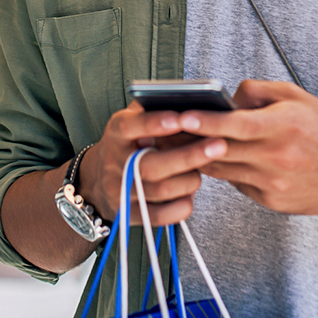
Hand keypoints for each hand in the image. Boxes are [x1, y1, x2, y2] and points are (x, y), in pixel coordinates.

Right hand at [79, 101, 225, 226]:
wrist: (98, 180)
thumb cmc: (129, 143)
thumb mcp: (133, 120)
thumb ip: (155, 109)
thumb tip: (192, 101)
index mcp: (116, 133)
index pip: (130, 127)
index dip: (154, 123)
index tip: (180, 118)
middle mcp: (115, 163)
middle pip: (151, 165)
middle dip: (188, 156)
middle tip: (219, 145)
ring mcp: (120, 192)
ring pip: (161, 190)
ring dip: (190, 180)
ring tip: (202, 170)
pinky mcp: (129, 215)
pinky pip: (161, 216)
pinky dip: (182, 205)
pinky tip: (190, 193)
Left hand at [177, 80, 317, 215]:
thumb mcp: (295, 97)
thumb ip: (257, 92)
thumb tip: (225, 97)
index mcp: (282, 127)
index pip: (234, 124)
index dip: (205, 121)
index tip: (181, 116)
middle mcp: (276, 157)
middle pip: (221, 150)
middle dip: (190, 141)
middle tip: (163, 131)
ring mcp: (272, 183)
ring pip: (222, 169)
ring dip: (200, 158)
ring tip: (178, 144)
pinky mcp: (270, 200)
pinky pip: (237, 183)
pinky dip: (225, 171)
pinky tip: (214, 160)